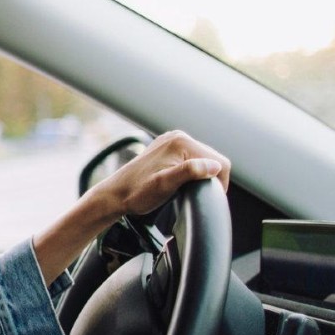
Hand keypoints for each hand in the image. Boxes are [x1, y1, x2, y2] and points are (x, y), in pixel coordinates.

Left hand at [89, 130, 229, 220]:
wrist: (114, 195)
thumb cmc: (137, 192)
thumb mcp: (165, 184)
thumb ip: (190, 172)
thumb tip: (214, 166)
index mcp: (181, 142)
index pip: (220, 161)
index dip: (220, 182)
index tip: (211, 197)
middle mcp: (177, 137)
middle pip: (212, 159)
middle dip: (211, 178)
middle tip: (198, 195)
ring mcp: (170, 142)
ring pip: (202, 159)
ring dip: (202, 175)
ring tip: (190, 190)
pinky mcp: (166, 150)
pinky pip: (190, 159)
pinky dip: (192, 171)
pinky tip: (183, 183)